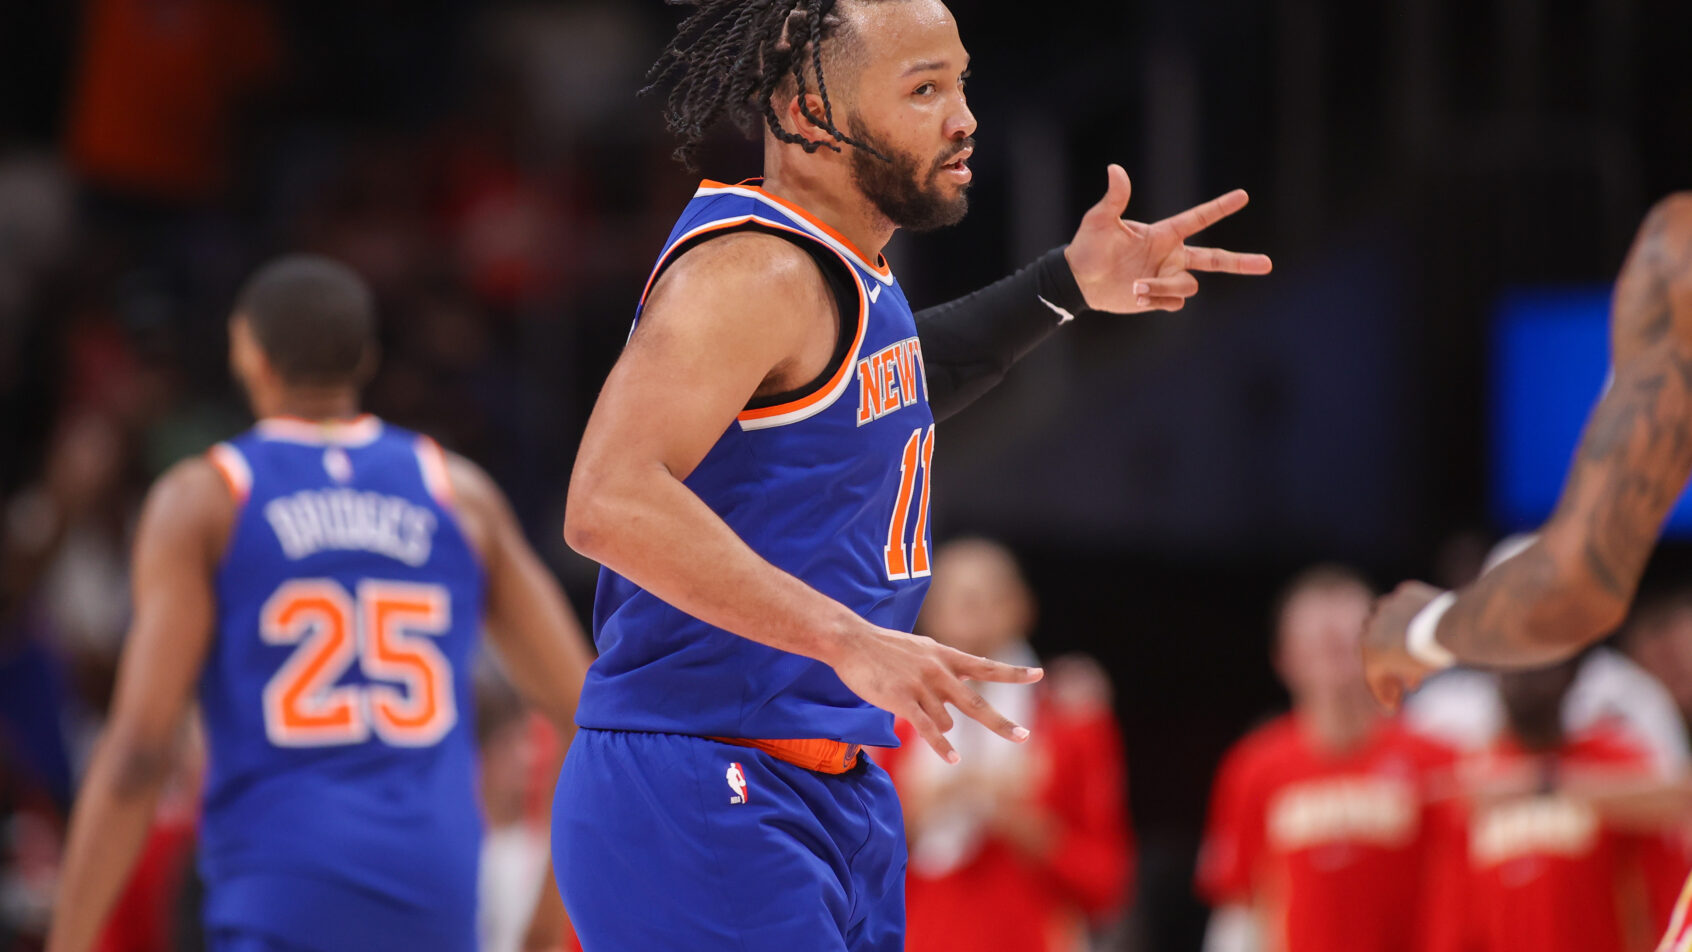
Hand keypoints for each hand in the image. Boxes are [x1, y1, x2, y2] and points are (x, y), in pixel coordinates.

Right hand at [830, 625, 1041, 762]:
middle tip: (1025, 737)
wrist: (852, 641)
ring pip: (946, 722)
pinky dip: (942, 747)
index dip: (1013, 673)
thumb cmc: (884, 647)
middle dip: (1001, 723)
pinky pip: (929, 730)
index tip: (1039, 675)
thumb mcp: (922, 649)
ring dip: (937, 728)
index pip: (986, 666)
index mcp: (946, 656)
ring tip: (910, 707)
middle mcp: (939, 671)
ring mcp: (922, 686)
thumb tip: (964, 685)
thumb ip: (944, 666)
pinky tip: (954, 759)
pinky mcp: (903, 700)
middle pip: (977, 703)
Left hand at [1064, 164, 1272, 312]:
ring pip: (1188, 286)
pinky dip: (1157, 300)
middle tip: (1267, 265)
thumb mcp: (1100, 220)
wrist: (1078, 281)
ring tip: (1135, 287)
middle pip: (1215, 259)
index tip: (1243, 195)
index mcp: (1164, 234)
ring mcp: (1167, 278)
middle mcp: (1171, 256)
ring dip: (1163, 288)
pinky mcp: (1159, 298)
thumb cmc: (1089, 246)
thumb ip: (1114, 198)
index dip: (1220, 207)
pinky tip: (1136, 295)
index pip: (1198, 218)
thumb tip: (1115, 169)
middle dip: (1241, 262)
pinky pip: (1174, 303)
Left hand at [1361, 581, 1445, 712]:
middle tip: (1406, 681)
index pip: (1396, 618)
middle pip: (1381, 637)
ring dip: (1385, 679)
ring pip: (1374, 657)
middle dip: (1392, 660)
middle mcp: (1385, 608)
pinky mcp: (1374, 653)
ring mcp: (1376, 630)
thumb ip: (1446, 629)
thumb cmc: (1469, 623)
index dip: (1403, 641)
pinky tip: (1391, 706)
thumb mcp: (1458, 623)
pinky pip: (1372, 675)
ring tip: (1396, 698)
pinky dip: (1380, 690)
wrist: (1456, 626)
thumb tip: (1456, 641)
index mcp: (1405, 595)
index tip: (1416, 660)